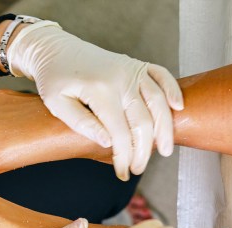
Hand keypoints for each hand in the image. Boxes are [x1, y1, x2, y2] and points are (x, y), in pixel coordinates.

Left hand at [7, 23, 183, 180]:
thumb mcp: (56, 103)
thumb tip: (107, 142)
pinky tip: (178, 107)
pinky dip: (173, 89)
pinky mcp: (136, 64)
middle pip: (143, 121)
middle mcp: (120, 78)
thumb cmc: (53, 78)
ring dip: (165, 128)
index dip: (124, 157)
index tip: (122, 173)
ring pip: (158, 101)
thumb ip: (80, 123)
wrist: (56, 49)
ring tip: (165, 150)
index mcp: (100, 90)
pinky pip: (162, 75)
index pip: (120, 133)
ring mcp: (131, 70)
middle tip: (138, 169)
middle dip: (143, 150)